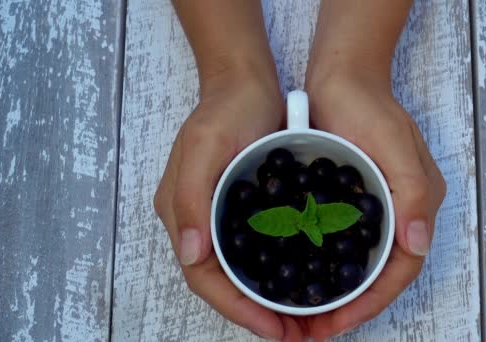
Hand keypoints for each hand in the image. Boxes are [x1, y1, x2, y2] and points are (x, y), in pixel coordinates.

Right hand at [153, 70, 305, 340]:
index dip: (237, 309)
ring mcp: (221, 217)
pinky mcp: (245, 209)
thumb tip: (190, 254)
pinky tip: (303, 281)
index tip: (274, 329)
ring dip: (269, 299)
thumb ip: (192, 200)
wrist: (246, 83)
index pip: (205, 277)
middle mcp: (198, 222)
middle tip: (296, 334)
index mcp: (182, 214)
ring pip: (243, 271)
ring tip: (304, 320)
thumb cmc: (225, 111)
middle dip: (256, 313)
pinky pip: (260, 250)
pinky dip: (279, 271)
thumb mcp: (206, 148)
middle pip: (224, 282)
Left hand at [304, 67, 446, 340]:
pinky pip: (337, 242)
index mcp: (415, 205)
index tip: (337, 321)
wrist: (341, 75)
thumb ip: (413, 193)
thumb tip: (417, 244)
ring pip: (355, 262)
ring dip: (334, 291)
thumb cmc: (368, 106)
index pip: (399, 269)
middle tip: (314, 330)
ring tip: (303, 314)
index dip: (370, 300)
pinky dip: (320, 264)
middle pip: (377, 273)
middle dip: (350, 306)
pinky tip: (296, 275)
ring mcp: (370, 208)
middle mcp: (397, 212)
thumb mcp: (394, 145)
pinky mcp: (345, 200)